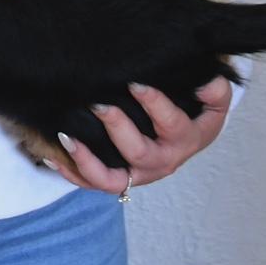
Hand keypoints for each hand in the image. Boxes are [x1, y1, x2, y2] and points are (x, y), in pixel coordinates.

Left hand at [51, 77, 233, 193]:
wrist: (190, 131)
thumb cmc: (195, 109)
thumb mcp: (212, 98)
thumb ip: (213, 88)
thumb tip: (208, 81)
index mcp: (186, 139)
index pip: (172, 124)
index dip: (155, 105)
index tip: (135, 83)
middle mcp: (162, 161)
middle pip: (138, 152)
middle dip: (117, 127)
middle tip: (99, 104)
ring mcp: (138, 173)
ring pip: (112, 179)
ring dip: (88, 159)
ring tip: (68, 136)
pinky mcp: (119, 179)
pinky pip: (93, 183)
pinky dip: (72, 173)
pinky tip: (52, 158)